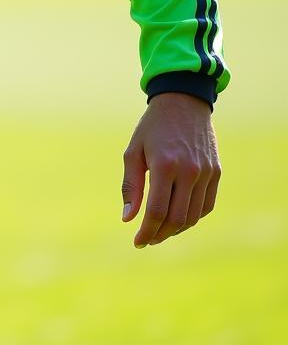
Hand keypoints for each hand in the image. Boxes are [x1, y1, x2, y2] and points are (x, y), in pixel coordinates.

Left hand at [121, 92, 219, 247]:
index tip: (137, 241)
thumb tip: (128, 218)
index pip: (157, 211)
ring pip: (193, 216)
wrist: (183, 102)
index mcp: (164, 165)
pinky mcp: (216, 173)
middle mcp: (189, 171)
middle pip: (177, 219)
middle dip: (160, 234)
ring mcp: (206, 173)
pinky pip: (206, 206)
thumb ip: (130, 186)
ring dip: (176, 229)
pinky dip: (192, 217)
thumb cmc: (152, 127)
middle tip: (147, 239)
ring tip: (160, 231)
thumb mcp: (133, 151)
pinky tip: (178, 218)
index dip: (147, 231)